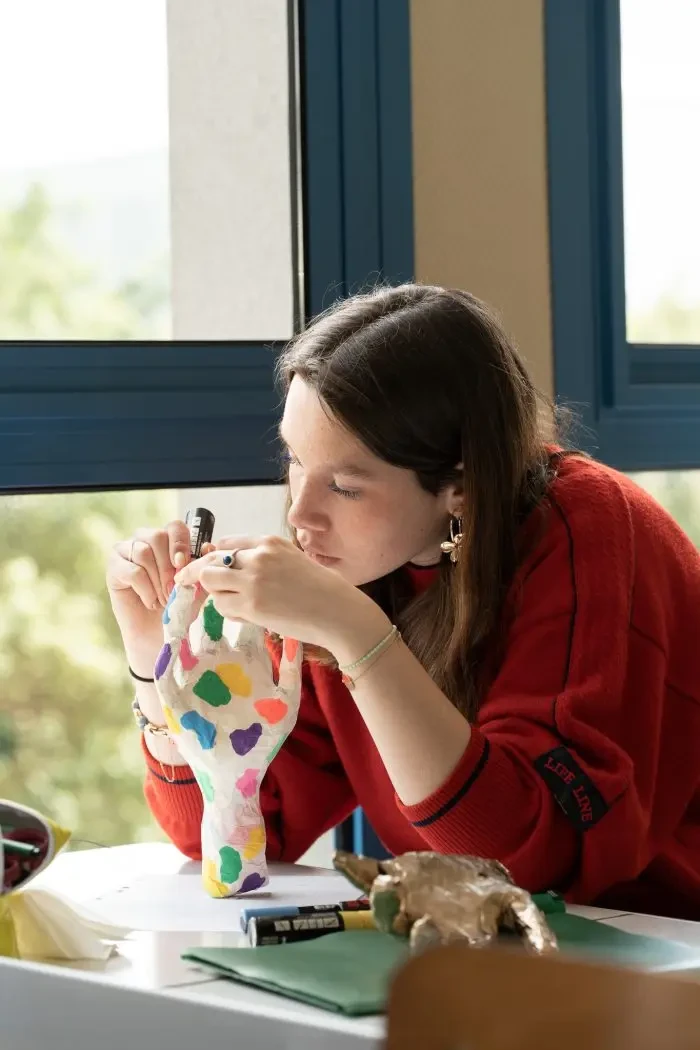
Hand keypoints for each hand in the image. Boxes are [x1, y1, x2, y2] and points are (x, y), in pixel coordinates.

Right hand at [106, 520, 213, 672]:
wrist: (158, 633)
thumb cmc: (177, 606)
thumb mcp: (196, 584)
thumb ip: (202, 565)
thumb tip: (208, 546)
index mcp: (167, 539)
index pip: (175, 527)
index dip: (181, 543)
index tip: (183, 564)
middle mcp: (144, 539)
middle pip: (157, 536)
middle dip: (168, 566)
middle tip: (173, 590)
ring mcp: (126, 551)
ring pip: (143, 552)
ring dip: (158, 580)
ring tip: (163, 599)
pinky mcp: (113, 567)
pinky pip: (132, 571)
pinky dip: (146, 590)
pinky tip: (151, 602)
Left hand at [175, 535, 385, 652]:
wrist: (338, 612)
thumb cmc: (322, 589)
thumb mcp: (293, 560)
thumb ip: (265, 560)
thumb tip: (232, 566)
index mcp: (269, 542)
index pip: (225, 544)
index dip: (213, 557)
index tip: (207, 566)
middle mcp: (258, 556)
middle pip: (210, 560)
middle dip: (196, 572)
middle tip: (186, 581)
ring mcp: (253, 580)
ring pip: (211, 582)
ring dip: (216, 593)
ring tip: (235, 603)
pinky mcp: (251, 604)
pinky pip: (222, 605)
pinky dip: (228, 611)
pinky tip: (245, 615)